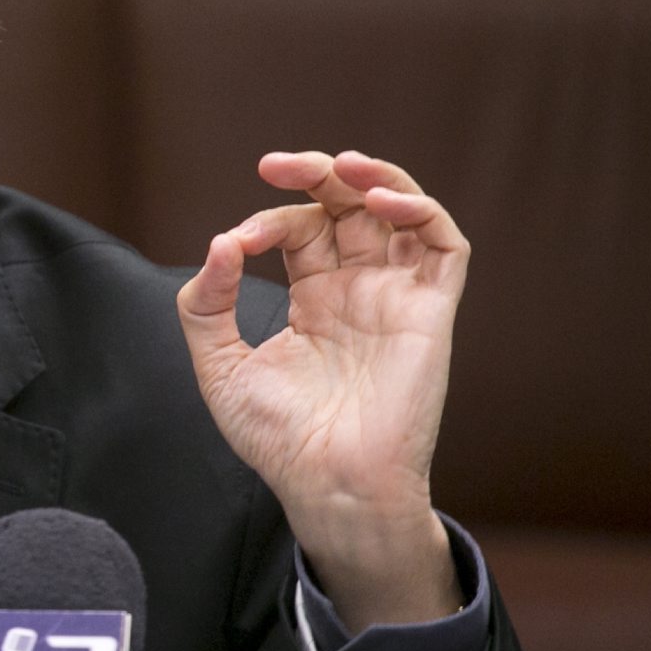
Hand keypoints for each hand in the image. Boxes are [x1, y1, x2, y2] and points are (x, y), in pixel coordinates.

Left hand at [176, 150, 466, 628]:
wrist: (328, 486)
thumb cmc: (278, 441)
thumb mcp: (220, 368)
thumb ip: (206, 307)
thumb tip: (219, 244)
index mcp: (314, 300)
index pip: (299, 230)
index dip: (267, 220)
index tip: (235, 245)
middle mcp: (358, 291)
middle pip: (350, 205)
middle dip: (316, 172)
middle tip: (274, 164)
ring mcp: (396, 298)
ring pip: (402, 210)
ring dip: (375, 176)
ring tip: (340, 165)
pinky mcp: (430, 312)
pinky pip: (444, 245)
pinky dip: (420, 209)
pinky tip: (381, 201)